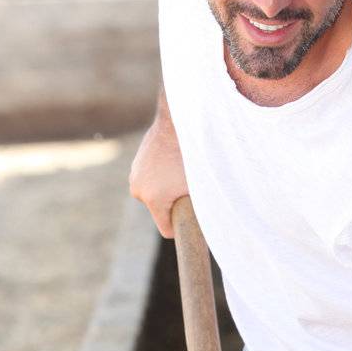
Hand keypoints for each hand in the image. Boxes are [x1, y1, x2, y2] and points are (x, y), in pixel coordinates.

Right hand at [129, 98, 188, 237]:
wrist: (179, 120)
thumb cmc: (194, 155)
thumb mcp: (202, 187)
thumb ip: (201, 210)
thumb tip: (216, 227)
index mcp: (153, 199)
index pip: (167, 229)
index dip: (181, 227)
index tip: (193, 221)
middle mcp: (138, 189)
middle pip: (161, 210)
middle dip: (174, 204)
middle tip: (189, 188)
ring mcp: (135, 174)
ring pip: (156, 194)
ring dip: (167, 189)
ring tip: (180, 172)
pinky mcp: (135, 162)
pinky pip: (152, 179)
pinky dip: (162, 176)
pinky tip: (173, 163)